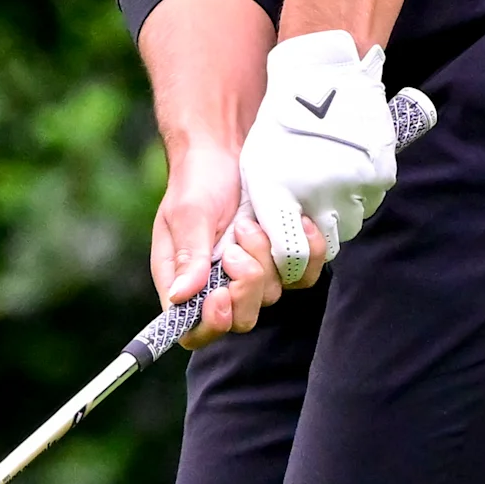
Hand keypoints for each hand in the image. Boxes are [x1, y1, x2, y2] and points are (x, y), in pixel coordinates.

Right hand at [150, 150, 285, 341]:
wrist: (226, 150)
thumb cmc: (197, 181)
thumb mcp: (187, 214)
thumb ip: (188, 256)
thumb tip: (180, 296)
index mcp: (186, 283)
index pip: (194, 332)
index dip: (212, 324)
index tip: (221, 295)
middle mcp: (219, 286)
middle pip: (242, 319)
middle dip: (245, 285)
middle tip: (235, 246)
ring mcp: (254, 275)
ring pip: (272, 294)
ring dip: (265, 257)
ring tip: (250, 222)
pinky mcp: (282, 261)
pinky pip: (304, 275)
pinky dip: (303, 251)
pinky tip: (292, 225)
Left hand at [237, 31, 402, 286]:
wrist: (322, 81)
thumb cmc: (281, 126)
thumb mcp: (258, 169)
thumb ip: (267, 211)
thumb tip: (277, 244)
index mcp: (280, 195)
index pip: (292, 257)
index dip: (293, 258)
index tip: (294, 246)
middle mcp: (318, 197)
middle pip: (325, 244)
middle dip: (318, 232)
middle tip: (312, 206)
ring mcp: (352, 187)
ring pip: (350, 223)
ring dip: (341, 211)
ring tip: (330, 180)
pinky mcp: (379, 176)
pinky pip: (371, 201)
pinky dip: (361, 193)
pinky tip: (347, 168)